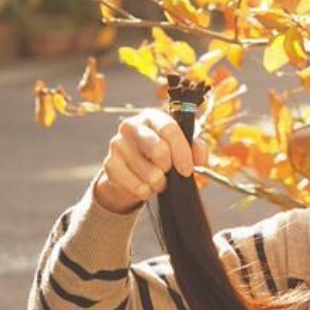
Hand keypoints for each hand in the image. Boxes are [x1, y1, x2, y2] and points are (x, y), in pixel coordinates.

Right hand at [93, 109, 208, 213]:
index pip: (169, 128)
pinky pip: (136, 187)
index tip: (187, 170)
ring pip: (149, 173)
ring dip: (159, 183)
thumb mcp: (181, 147)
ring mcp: (117, 144)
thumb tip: (200, 160)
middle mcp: (131, 126)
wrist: (132, 171)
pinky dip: (146, 192)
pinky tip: (145, 185)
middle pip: (158, 149)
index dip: (182, 151)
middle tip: (169, 173)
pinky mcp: (109, 164)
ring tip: (157, 179)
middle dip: (168, 168)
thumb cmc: (161, 154)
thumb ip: (196, 149)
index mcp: (152, 117)